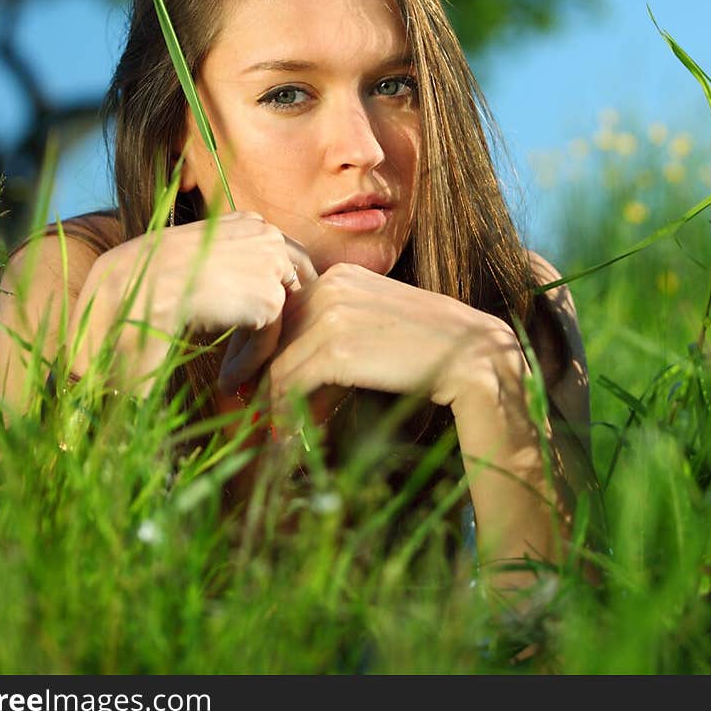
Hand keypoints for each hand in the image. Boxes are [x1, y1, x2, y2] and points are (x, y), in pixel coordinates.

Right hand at [68, 211, 314, 392]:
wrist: (129, 290)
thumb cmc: (146, 279)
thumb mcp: (192, 260)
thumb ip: (225, 266)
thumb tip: (242, 294)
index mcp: (244, 221)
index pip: (280, 258)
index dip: (269, 296)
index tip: (250, 329)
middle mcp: (265, 233)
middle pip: (294, 283)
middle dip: (276, 321)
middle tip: (252, 356)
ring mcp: (272, 262)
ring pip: (280, 315)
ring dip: (258, 348)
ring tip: (231, 374)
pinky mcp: (270, 298)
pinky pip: (270, 341)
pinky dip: (250, 364)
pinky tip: (226, 381)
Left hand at [260, 262, 526, 426]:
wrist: (475, 359)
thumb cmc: (427, 349)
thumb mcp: (374, 324)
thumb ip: (335, 329)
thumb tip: (291, 363)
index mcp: (340, 274)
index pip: (284, 310)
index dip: (262, 345)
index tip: (245, 373)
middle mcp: (331, 285)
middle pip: (274, 332)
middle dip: (253, 368)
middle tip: (236, 398)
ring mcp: (333, 314)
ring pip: (278, 360)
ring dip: (267, 397)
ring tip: (263, 425)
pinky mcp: (337, 348)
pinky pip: (291, 382)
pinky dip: (283, 411)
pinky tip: (285, 435)